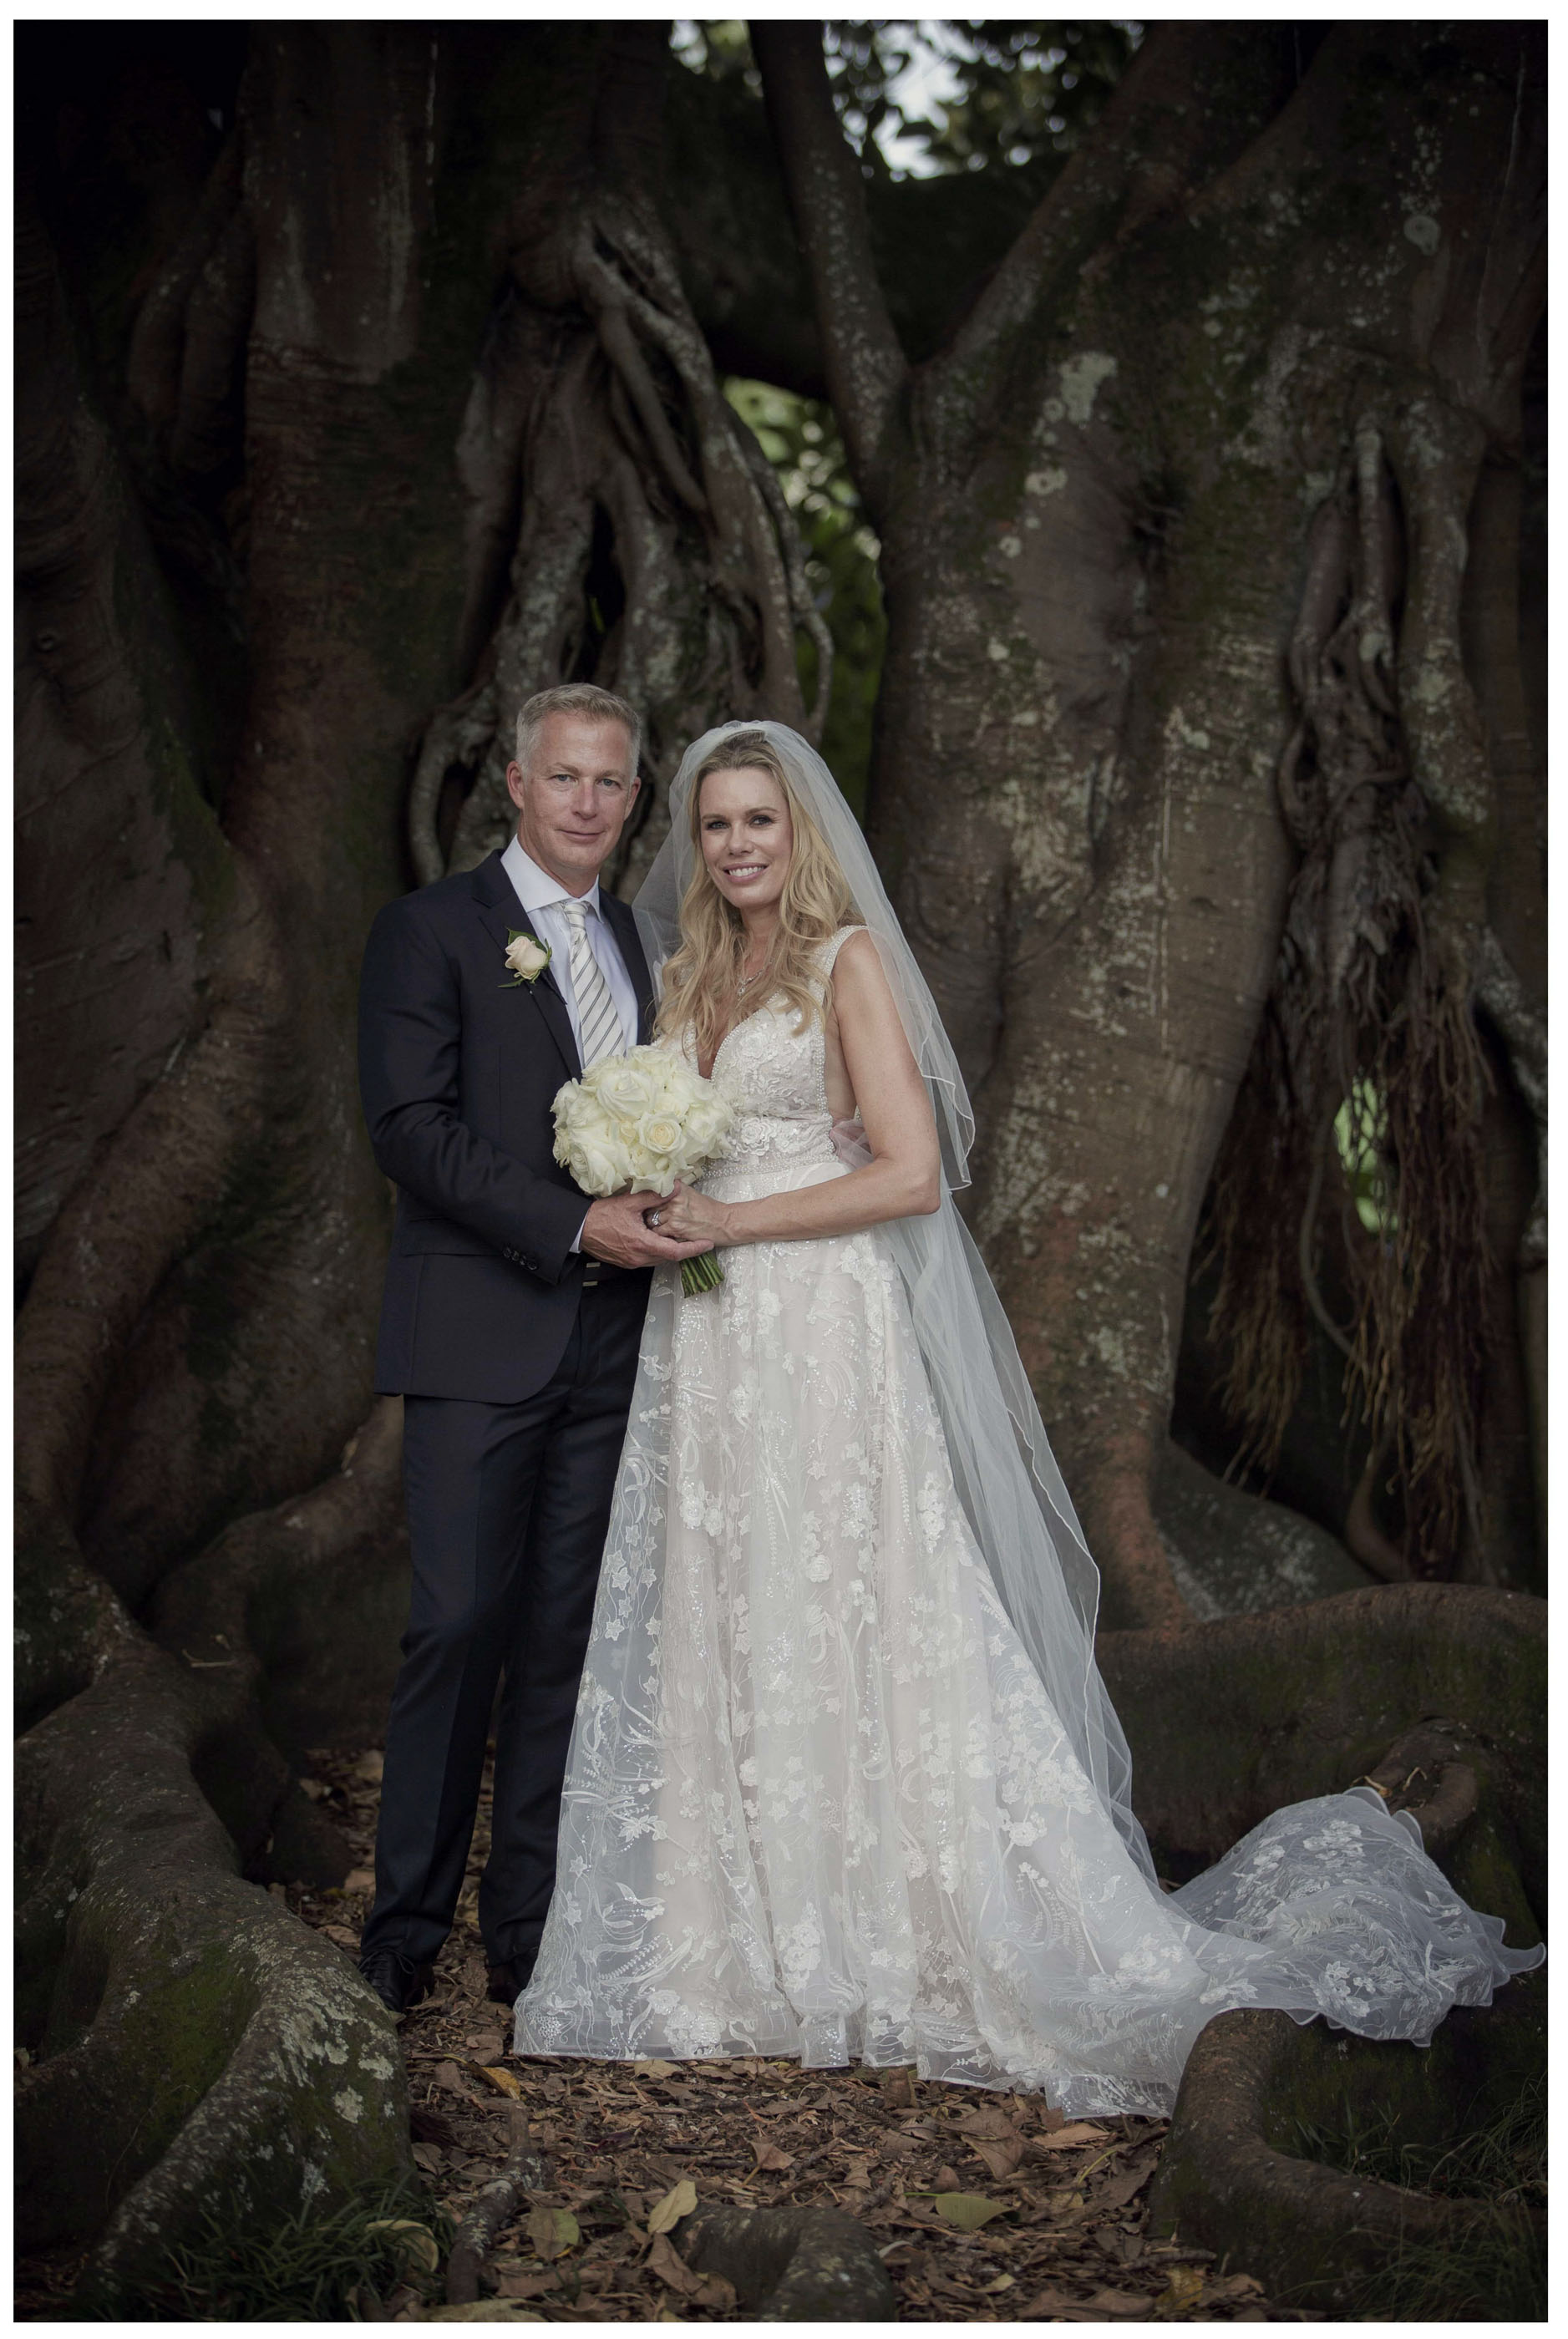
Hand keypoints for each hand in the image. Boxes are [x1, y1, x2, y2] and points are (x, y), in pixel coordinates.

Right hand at [581, 1190, 711, 1270]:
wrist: (580, 1229)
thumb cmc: (602, 1216)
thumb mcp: (629, 1202)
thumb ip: (654, 1196)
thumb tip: (674, 1189)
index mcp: (643, 1244)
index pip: (675, 1252)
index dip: (694, 1249)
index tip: (707, 1244)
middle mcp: (639, 1257)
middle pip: (669, 1257)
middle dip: (684, 1249)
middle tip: (697, 1239)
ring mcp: (632, 1262)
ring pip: (658, 1259)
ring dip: (669, 1250)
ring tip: (679, 1238)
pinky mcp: (626, 1263)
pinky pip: (647, 1259)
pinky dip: (656, 1251)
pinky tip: (657, 1239)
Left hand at [641, 1181, 734, 1250]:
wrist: (724, 1222)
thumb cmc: (709, 1210)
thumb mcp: (690, 1194)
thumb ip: (673, 1192)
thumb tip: (656, 1193)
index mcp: (677, 1188)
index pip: (652, 1192)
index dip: (648, 1201)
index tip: (646, 1206)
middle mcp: (674, 1198)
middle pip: (649, 1206)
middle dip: (648, 1214)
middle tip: (651, 1219)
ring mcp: (674, 1212)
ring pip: (651, 1220)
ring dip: (653, 1226)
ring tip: (660, 1228)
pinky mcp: (676, 1227)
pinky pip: (658, 1232)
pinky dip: (659, 1236)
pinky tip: (667, 1234)